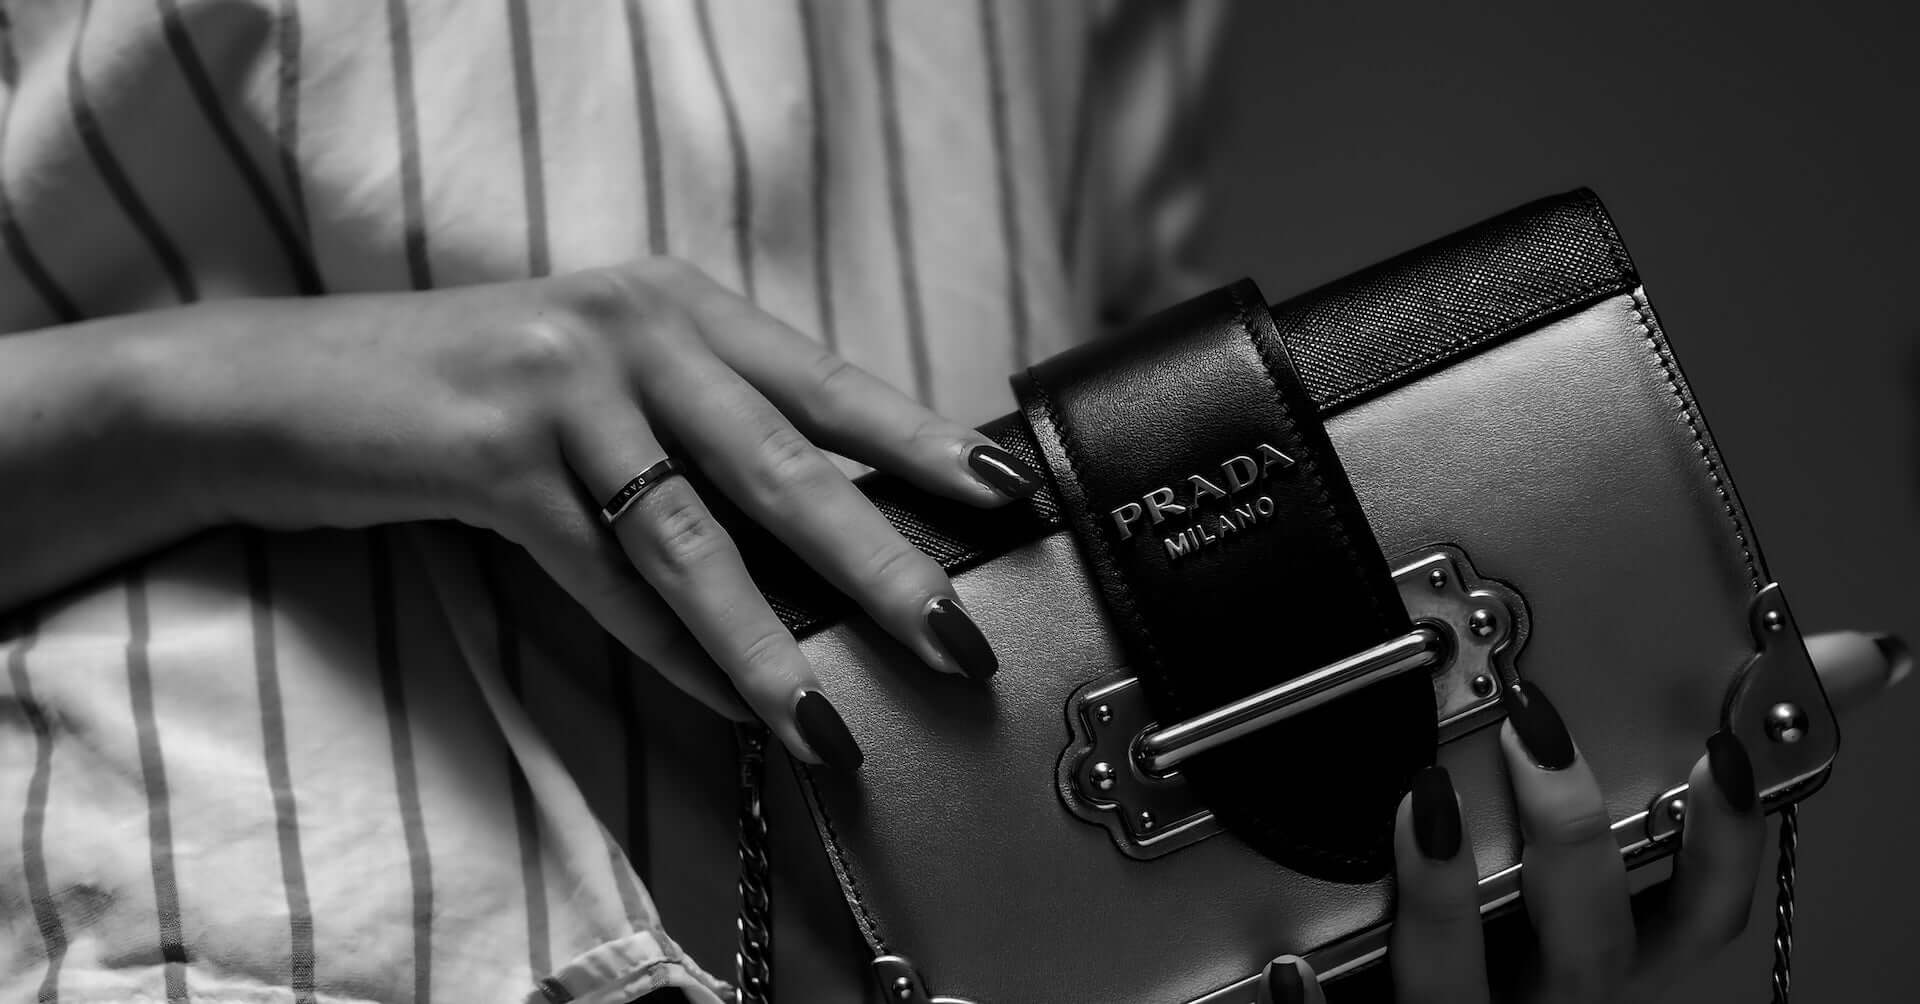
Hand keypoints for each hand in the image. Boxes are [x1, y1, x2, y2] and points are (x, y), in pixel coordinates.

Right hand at [144, 259, 1040, 766]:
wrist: (293, 380)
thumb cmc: (480, 392)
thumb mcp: (613, 385)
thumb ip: (711, 436)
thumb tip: (838, 542)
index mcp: (683, 306)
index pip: (831, 385)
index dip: (926, 444)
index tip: (1011, 499)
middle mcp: (634, 330)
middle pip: (786, 463)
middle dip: (882, 562)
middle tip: (958, 636)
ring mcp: (559, 387)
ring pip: (691, 535)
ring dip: (771, 641)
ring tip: (831, 720)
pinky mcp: (486, 454)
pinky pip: (599, 574)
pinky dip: (666, 648)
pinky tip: (724, 703)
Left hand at [1257, 629, 1908, 1002]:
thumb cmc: (1513, 964)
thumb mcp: (1584, 884)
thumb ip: (1662, 793)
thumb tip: (1832, 664)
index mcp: (1605, 966)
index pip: (1699, 918)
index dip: (1725, 841)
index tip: (1720, 751)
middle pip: (1590, 950)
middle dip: (1572, 840)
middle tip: (1535, 733)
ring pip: (1463, 991)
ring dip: (1442, 900)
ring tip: (1418, 804)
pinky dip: (1315, 1003)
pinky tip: (1290, 962)